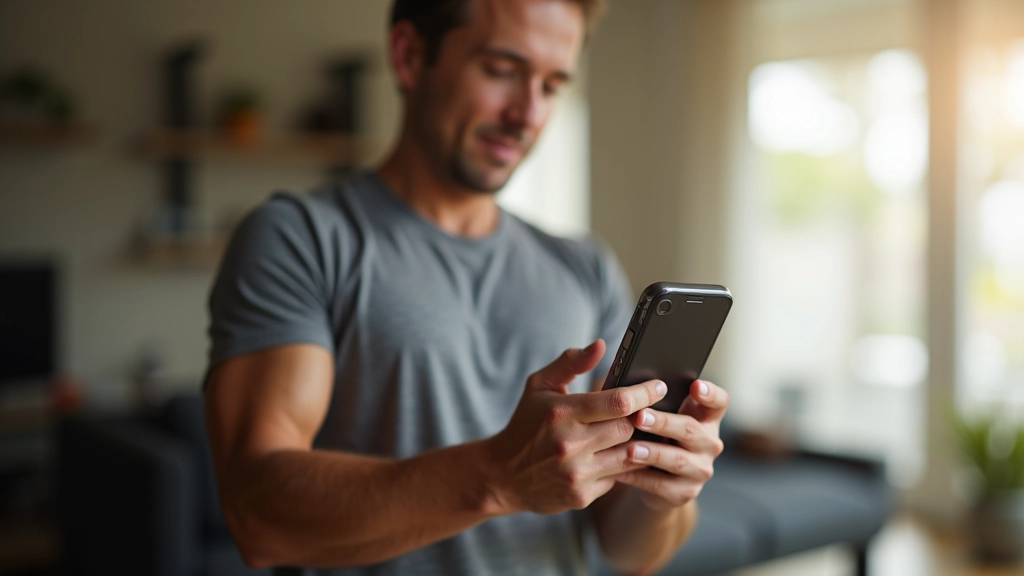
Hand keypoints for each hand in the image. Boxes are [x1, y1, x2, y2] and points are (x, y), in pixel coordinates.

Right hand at [487, 340, 668, 514]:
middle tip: (649, 410)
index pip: (618, 401)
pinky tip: (618, 455)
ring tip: (641, 432)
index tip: (658, 386)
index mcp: (561, 412)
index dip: (645, 393)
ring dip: (638, 443)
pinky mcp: (581, 496)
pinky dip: (622, 465)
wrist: (502, 476)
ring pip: (629, 455)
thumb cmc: (526, 424)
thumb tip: (601, 345)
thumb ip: (570, 362)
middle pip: (628, 428)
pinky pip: (617, 478)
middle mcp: (569, 444)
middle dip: (642, 418)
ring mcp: (576, 473)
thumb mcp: (539, 386)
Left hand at [614, 379, 728, 510]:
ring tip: (631, 449)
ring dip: (652, 453)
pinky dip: (638, 476)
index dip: (710, 394)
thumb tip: (628, 387)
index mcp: (707, 419)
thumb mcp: (663, 417)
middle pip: (691, 430)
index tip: (695, 385)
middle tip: (640, 417)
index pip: (719, 402)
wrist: (659, 480)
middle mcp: (709, 443)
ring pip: (677, 460)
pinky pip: (660, 484)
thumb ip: (657, 402)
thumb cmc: (658, 436)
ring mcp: (700, 470)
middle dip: (663, 423)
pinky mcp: (685, 492)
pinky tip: (619, 470)